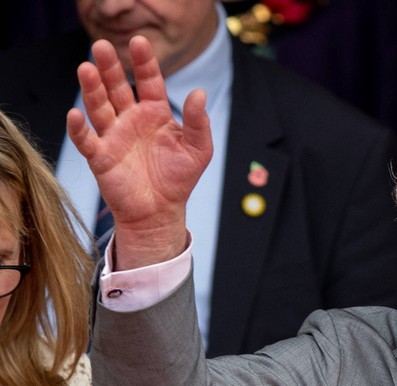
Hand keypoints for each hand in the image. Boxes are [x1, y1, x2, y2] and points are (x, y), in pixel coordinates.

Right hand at [67, 35, 212, 268]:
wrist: (161, 212)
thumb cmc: (179, 179)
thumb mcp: (198, 150)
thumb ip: (200, 122)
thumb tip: (200, 93)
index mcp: (155, 114)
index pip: (148, 82)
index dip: (144, 63)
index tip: (139, 42)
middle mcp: (131, 120)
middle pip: (117, 88)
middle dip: (110, 68)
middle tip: (101, 45)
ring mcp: (113, 136)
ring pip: (99, 107)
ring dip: (91, 89)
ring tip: (86, 69)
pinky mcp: (100, 157)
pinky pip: (87, 139)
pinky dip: (79, 128)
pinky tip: (76, 113)